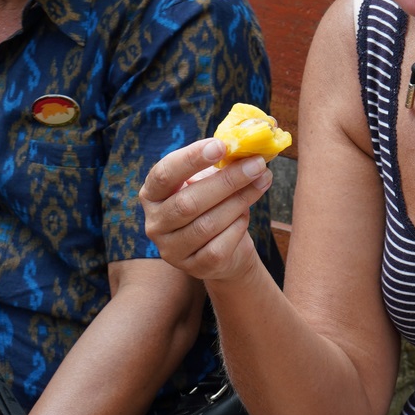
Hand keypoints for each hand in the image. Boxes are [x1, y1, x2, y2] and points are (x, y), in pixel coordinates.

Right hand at [139, 139, 270, 282]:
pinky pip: (219, 246)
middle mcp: (155, 223)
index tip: (221, 146)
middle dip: (227, 181)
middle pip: (189, 202)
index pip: (164, 174)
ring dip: (239, 201)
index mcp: (152, 194)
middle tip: (257, 164)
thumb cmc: (213, 205)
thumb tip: (247, 146)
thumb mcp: (208, 181)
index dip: (191, 159)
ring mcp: (171, 249)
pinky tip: (246, 215)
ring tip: (262, 181)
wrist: (225, 250)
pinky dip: (238, 227)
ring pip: (207, 224)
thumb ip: (218, 164)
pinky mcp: (194, 267)